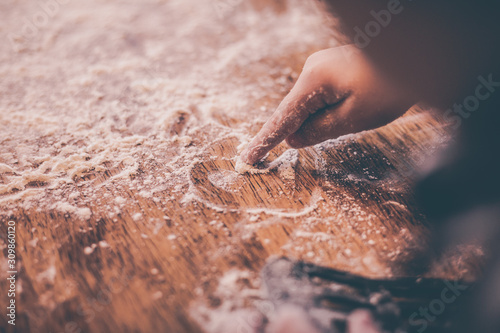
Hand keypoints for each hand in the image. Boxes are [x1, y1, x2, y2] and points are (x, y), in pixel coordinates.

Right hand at [240, 45, 415, 164]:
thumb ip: (318, 131)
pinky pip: (320, 96)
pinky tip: (348, 110)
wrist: (420, 52)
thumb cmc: (390, 87)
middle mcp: (312, 69)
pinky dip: (326, 110)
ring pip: (310, 104)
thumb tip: (293, 138)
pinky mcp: (333, 68)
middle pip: (296, 110)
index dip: (264, 142)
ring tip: (357, 113)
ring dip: (322, 120)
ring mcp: (322, 65)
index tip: (247, 158)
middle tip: (334, 130)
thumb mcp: (354, 118)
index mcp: (313, 80)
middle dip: (304, 130)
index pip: (282, 119)